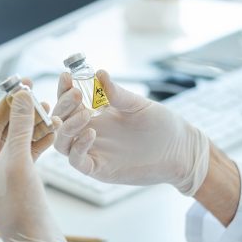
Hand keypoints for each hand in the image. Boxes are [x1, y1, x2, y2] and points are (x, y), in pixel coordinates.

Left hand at [0, 90, 77, 241]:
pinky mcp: (22, 186)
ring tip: (50, 111)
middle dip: (21, 114)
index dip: (6, 105)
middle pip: (4, 133)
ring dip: (34, 127)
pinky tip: (54, 131)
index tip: (21, 85)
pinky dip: (41, 144)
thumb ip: (21, 127)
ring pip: (19, 144)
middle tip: (37, 94)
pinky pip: (29, 158)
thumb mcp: (19, 162)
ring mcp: (5, 180)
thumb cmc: (23, 209)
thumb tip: (20, 96)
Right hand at [52, 70, 210, 195]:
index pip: (69, 103)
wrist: (180, 150)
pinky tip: (91, 132)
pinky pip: (77, 161)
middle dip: (63, 106)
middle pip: (61, 122)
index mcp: (96, 115)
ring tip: (85, 113)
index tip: (66, 76)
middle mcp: (90, 133)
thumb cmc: (162, 126)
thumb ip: (117, 93)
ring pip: (63, 142)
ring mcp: (93, 152)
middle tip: (75, 93)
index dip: (63, 90)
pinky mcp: (100, 169)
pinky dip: (78, 147)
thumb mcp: (138, 105)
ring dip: (67, 127)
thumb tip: (99, 73)